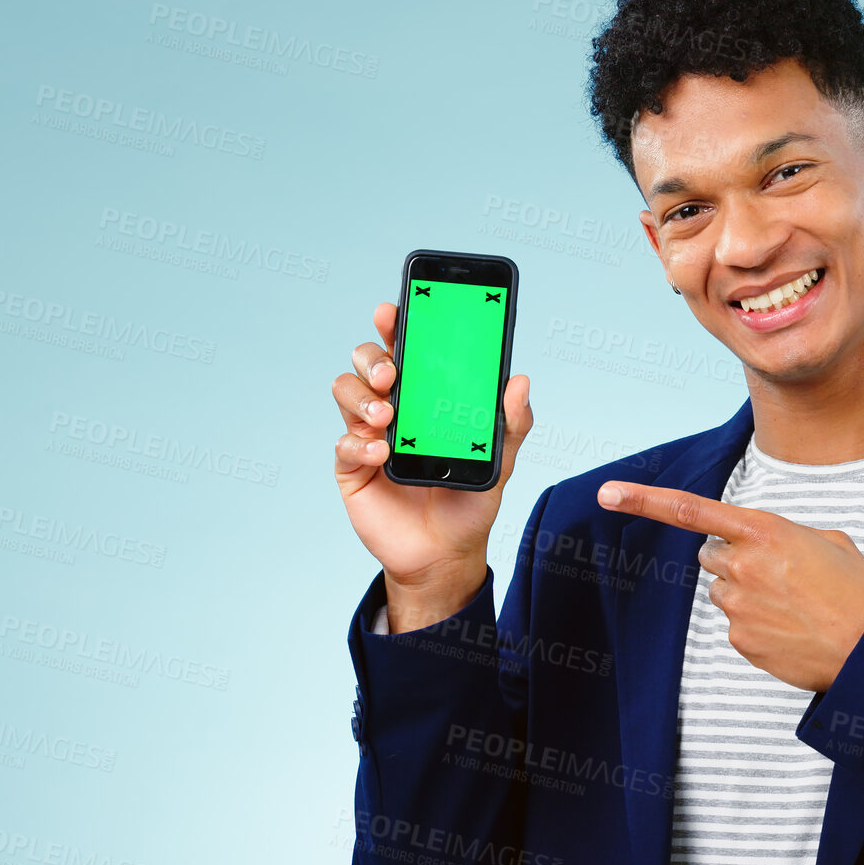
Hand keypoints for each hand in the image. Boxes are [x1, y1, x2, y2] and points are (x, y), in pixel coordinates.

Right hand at [333, 301, 533, 614]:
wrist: (445, 554)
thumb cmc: (468, 501)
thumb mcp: (499, 461)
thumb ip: (511, 423)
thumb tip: (520, 381)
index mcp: (425, 397)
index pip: (406, 350)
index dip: (396, 325)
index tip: (394, 311)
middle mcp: (393, 408)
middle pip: (366, 361)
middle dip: (373, 357)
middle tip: (392, 373)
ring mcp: (369, 435)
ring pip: (346, 392)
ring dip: (362, 398)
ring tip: (387, 418)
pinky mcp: (353, 467)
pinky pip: (343, 443)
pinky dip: (359, 442)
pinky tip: (381, 452)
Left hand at [596, 480, 863, 691]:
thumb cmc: (858, 592)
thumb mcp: (830, 542)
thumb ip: (785, 535)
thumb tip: (765, 547)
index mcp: (765, 531)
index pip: (690, 510)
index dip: (643, 499)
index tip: (606, 493)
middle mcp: (743, 565)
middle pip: (710, 555)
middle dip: (734, 560)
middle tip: (778, 575)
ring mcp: (737, 606)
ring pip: (723, 591)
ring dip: (747, 594)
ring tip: (793, 606)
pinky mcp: (739, 640)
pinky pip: (736, 625)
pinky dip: (757, 626)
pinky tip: (790, 630)